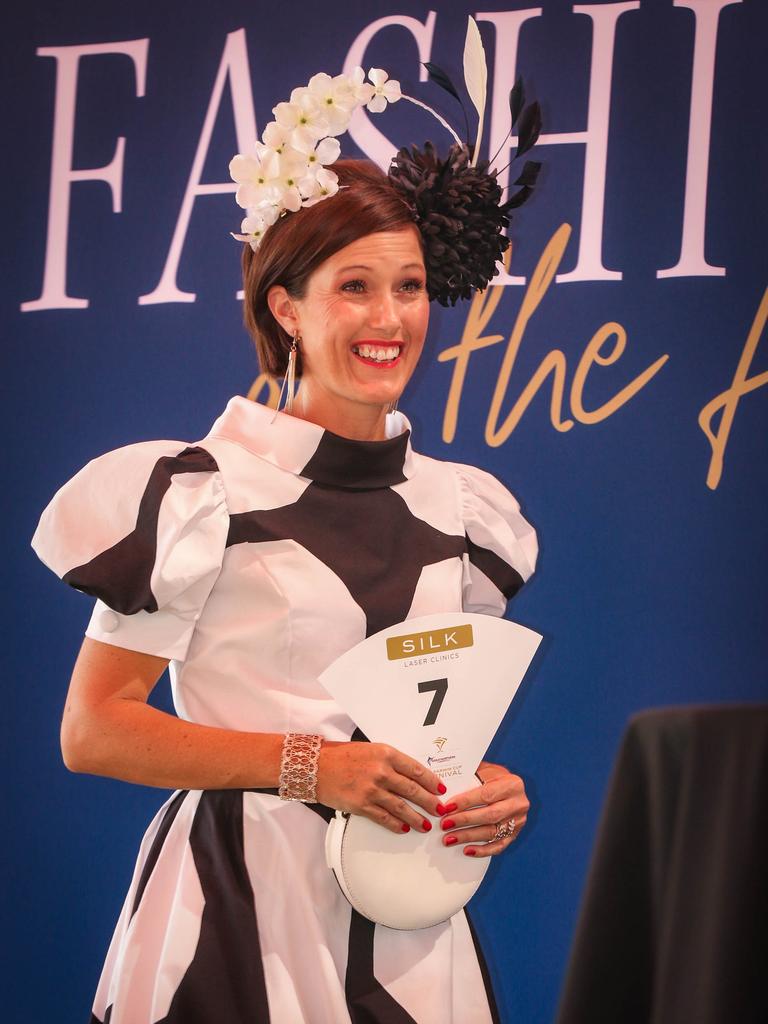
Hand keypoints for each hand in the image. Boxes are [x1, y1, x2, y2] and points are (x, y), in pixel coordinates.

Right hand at [316, 741, 445, 834]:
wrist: (316, 766)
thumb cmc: (342, 756)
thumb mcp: (370, 750)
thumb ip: (390, 761)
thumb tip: (411, 776)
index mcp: (386, 754)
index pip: (416, 769)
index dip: (431, 781)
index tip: (440, 789)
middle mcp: (381, 771)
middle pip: (412, 789)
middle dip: (429, 802)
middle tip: (439, 810)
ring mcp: (371, 790)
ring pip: (401, 807)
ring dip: (416, 818)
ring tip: (425, 825)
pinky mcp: (361, 805)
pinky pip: (384, 817)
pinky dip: (396, 824)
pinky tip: (403, 828)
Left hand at [437, 761, 529, 857]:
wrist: (510, 787)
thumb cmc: (492, 777)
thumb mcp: (485, 770)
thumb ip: (470, 776)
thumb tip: (444, 788)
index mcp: (512, 784)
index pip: (486, 794)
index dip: (465, 802)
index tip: (447, 807)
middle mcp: (518, 803)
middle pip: (489, 815)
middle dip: (464, 820)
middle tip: (445, 824)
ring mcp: (518, 821)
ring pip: (492, 832)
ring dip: (468, 836)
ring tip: (449, 838)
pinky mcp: (515, 834)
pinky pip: (498, 846)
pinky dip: (482, 850)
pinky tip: (466, 850)